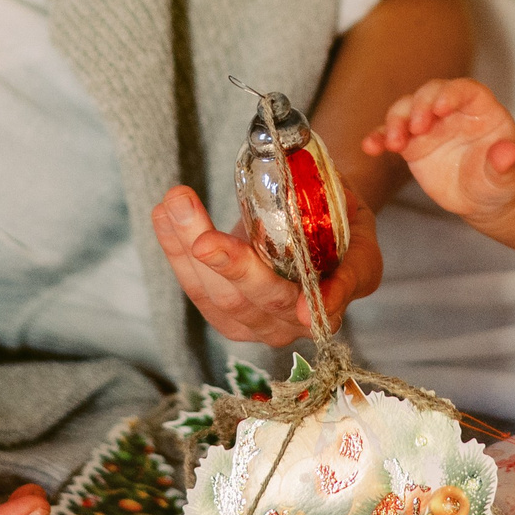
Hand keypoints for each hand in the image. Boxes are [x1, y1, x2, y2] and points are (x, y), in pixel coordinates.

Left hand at [151, 184, 384, 345]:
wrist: (312, 232)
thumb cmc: (334, 222)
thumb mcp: (351, 216)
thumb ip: (340, 211)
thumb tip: (324, 190)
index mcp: (334, 300)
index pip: (325, 306)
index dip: (318, 305)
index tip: (304, 308)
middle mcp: (293, 323)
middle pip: (258, 300)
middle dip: (230, 269)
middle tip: (204, 241)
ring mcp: (255, 324)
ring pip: (216, 295)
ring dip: (188, 247)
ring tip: (175, 201)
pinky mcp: (224, 315)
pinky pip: (195, 287)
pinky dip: (174, 248)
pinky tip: (162, 213)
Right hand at [360, 78, 514, 224]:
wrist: (483, 198)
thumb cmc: (499, 181)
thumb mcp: (507, 177)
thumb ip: (505, 164)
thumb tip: (507, 154)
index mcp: (479, 109)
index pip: (464, 89)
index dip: (452, 93)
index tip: (441, 108)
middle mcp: (451, 110)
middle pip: (430, 93)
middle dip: (420, 106)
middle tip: (417, 127)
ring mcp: (428, 126)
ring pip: (405, 109)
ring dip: (396, 121)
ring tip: (394, 143)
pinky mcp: (411, 144)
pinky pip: (390, 135)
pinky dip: (379, 138)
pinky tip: (370, 146)